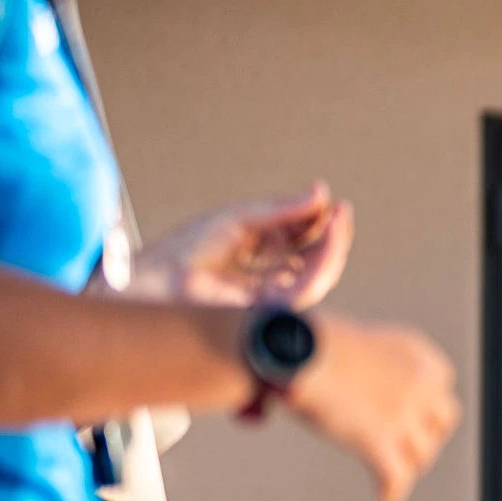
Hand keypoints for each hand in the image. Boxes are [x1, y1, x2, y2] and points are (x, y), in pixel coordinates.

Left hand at [128, 184, 352, 308]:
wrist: (159, 279)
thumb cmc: (187, 249)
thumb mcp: (240, 218)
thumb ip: (282, 209)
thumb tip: (321, 192)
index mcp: (263, 248)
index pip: (302, 235)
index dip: (318, 218)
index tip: (327, 199)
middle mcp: (272, 271)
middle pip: (316, 254)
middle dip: (333, 233)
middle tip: (341, 210)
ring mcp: (274, 291)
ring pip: (320, 273)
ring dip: (335, 246)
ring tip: (339, 220)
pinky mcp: (273, 308)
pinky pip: (309, 289)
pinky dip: (324, 264)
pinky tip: (328, 242)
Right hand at [286, 313, 459, 500]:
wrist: (293, 348)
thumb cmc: (310, 343)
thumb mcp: (359, 348)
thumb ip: (378, 372)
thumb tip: (370, 398)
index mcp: (418, 355)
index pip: (441, 390)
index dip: (427, 410)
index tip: (413, 422)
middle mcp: (420, 383)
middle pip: (441, 424)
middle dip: (426, 438)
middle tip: (407, 451)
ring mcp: (403, 414)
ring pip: (421, 454)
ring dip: (408, 466)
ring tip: (392, 475)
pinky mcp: (379, 440)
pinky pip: (396, 476)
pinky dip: (392, 491)